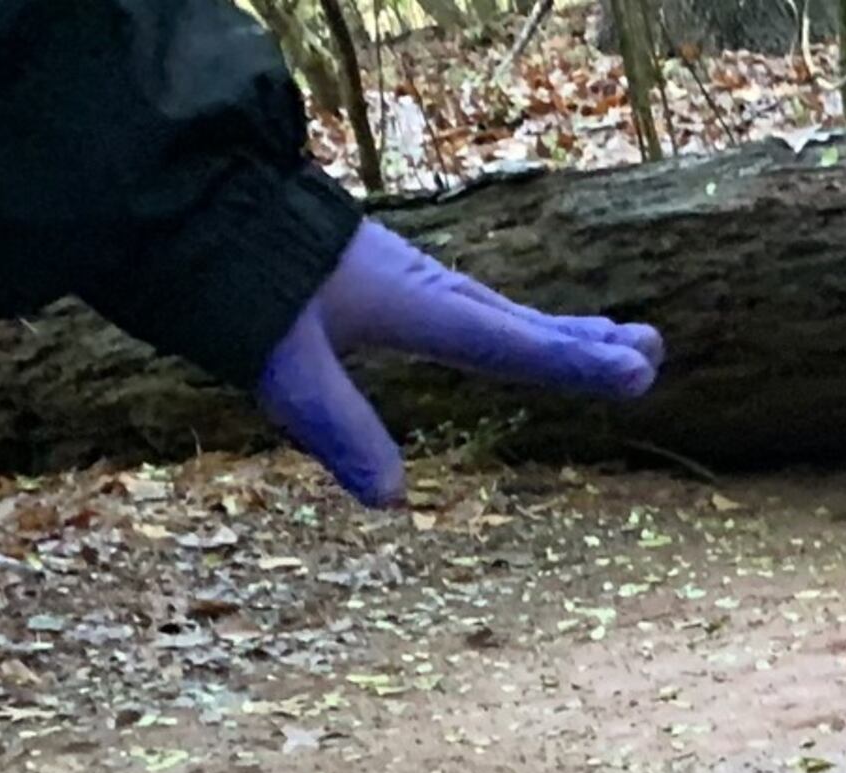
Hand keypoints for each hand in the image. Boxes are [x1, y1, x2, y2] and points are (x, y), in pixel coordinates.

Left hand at [255, 220, 663, 506]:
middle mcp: (429, 289)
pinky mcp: (392, 277)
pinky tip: (511, 331)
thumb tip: (392, 500)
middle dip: (589, 342)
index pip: (512, 344)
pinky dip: (517, 324)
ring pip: (505, 313)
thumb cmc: (237, 280)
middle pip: (525, 324)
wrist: (193, 199)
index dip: (576, 362)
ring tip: (617, 342)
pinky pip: (476, 309)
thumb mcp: (280, 364)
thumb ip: (336, 427)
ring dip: (563, 331)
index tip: (639, 371)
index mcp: (416, 306)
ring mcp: (413, 280)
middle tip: (652, 351)